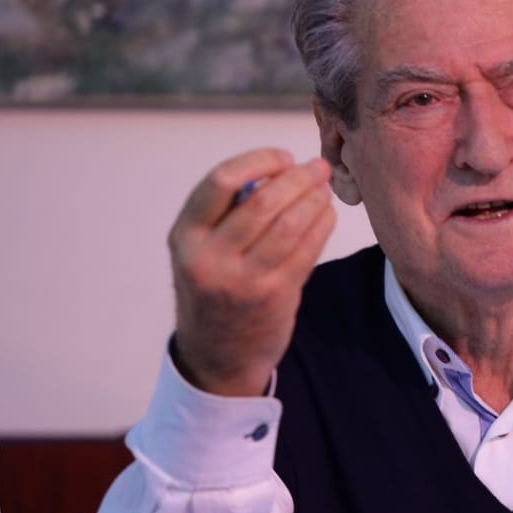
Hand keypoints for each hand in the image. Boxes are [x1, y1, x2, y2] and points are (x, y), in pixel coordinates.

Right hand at [168, 148, 335, 396]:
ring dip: (314, 199)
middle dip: (298, 177)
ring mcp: (242, 280)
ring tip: (324, 189)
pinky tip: (327, 214)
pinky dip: (322, 225)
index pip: (220, 181)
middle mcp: (209, 258)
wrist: (218, 355)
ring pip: (290, 224)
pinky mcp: (274, 295)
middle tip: (318, 167)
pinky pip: (306, 250)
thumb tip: (282, 170)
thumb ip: (228, 213)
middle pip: (263, 201)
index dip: (258, 161)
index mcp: (185, 236)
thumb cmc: (215, 288)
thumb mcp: (201, 251)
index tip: (283, 157)